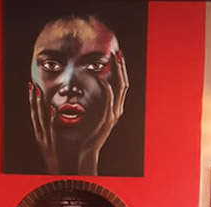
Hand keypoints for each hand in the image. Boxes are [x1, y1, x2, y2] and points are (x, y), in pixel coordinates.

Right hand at [28, 82, 58, 173]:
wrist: (58, 177)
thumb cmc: (58, 161)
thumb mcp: (52, 146)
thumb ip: (52, 134)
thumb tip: (56, 123)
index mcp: (40, 135)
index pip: (34, 115)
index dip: (32, 102)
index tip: (32, 89)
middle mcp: (40, 136)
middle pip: (35, 114)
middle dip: (33, 99)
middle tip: (32, 85)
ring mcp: (46, 139)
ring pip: (41, 119)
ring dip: (40, 105)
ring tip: (39, 92)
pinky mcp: (53, 143)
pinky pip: (52, 129)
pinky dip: (51, 118)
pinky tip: (52, 109)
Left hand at [77, 50, 128, 174]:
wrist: (87, 150)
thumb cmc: (87, 134)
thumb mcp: (93, 115)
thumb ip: (94, 103)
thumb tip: (90, 90)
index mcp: (115, 108)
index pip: (121, 84)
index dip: (120, 70)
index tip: (116, 56)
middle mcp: (118, 109)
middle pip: (124, 83)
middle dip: (121, 67)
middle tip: (117, 52)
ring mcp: (114, 114)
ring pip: (120, 89)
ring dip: (117, 73)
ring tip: (113, 60)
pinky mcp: (107, 119)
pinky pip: (109, 100)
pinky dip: (107, 88)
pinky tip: (102, 78)